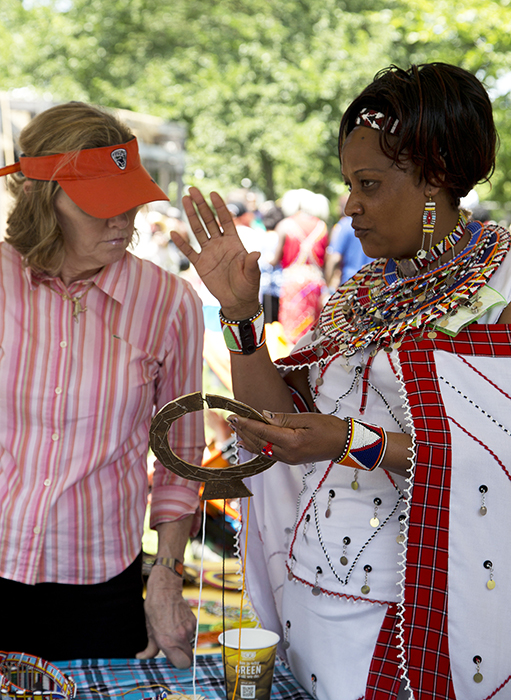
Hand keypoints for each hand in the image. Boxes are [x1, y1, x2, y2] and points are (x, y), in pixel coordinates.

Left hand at [136, 564, 195, 667]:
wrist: (165, 590)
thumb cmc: (155, 609)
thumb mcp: (149, 629)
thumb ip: (149, 648)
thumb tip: (141, 657)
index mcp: (168, 641)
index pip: (183, 664)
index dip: (178, 664)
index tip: (171, 659)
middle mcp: (181, 636)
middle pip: (188, 658)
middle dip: (181, 656)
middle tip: (172, 649)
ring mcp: (189, 628)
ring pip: (190, 645)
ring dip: (183, 642)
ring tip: (173, 631)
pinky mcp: (194, 621)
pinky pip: (192, 634)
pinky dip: (186, 632)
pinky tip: (178, 623)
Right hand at [171, 187, 260, 318]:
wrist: (237, 301)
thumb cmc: (248, 286)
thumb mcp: (252, 274)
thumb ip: (251, 263)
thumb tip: (256, 253)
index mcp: (234, 242)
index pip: (226, 220)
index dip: (220, 207)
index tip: (213, 193)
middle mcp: (220, 244)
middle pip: (209, 220)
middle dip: (201, 205)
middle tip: (192, 190)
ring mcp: (209, 252)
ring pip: (198, 231)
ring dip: (191, 216)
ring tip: (184, 200)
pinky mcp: (201, 264)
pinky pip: (189, 252)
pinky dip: (182, 244)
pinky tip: (174, 233)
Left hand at [228, 410, 348, 464]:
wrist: (343, 444)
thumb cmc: (329, 428)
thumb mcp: (307, 418)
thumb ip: (283, 418)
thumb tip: (263, 415)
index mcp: (292, 442)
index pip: (263, 431)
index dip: (247, 424)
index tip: (235, 416)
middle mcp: (288, 454)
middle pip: (259, 442)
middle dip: (244, 431)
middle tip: (231, 420)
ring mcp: (289, 459)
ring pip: (262, 450)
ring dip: (248, 439)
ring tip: (235, 429)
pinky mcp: (290, 459)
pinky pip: (269, 454)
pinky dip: (257, 447)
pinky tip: (248, 442)